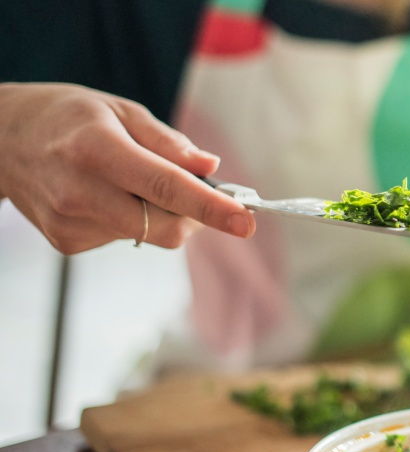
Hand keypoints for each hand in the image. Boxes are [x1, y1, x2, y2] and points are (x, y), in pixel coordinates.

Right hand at [0, 83, 254, 254]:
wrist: (1, 140)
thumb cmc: (67, 118)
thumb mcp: (120, 110)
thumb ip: (168, 143)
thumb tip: (210, 167)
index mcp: (97, 150)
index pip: (166, 187)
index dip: (211, 207)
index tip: (245, 221)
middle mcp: (80, 192)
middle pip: (164, 228)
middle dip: (193, 216)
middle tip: (195, 191)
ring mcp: (70, 222)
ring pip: (148, 235)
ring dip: (158, 214)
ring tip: (126, 180)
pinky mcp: (67, 242)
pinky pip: (125, 238)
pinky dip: (131, 220)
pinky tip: (105, 196)